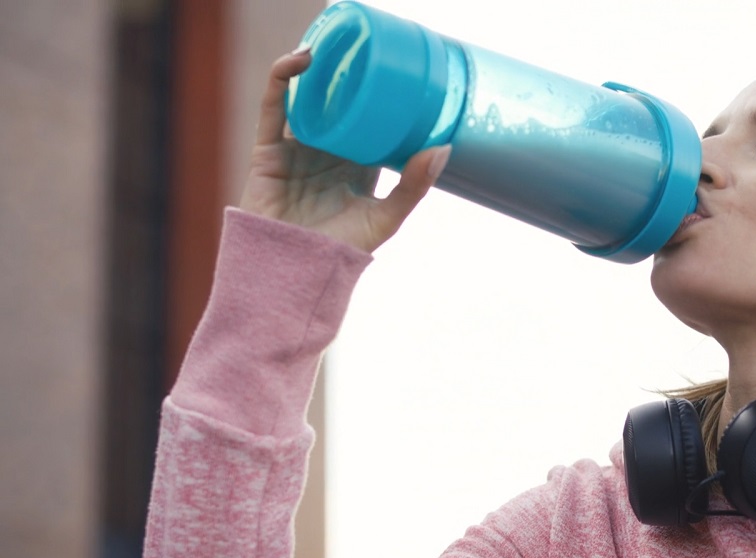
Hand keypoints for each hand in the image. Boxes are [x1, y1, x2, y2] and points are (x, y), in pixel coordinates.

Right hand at [238, 47, 450, 252]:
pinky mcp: (269, 149)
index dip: (382, 99)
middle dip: (349, 79)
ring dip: (317, 71)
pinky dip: (283, 79)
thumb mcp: (387, 216)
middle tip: (367, 50)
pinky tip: (301, 60)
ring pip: (306, 100)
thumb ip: (414, 185)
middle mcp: (328, 154)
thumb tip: (443, 148)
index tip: (399, 73)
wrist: (294, 271)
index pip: (372, 123)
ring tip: (335, 45)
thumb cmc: (342, 250)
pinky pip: (273, 107)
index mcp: (357, 166)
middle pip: (338, 107)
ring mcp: (297, 149)